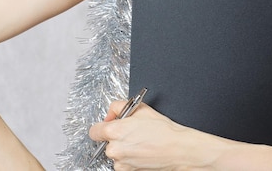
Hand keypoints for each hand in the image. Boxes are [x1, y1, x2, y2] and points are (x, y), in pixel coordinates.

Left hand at [89, 101, 212, 169]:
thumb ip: (118, 107)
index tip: (109, 126)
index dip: (102, 126)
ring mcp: (121, 163)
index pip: (94, 131)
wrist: (177, 149)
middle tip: (131, 132)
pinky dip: (129, 158)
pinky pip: (123, 163)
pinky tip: (141, 151)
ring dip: (123, 149)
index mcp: (114, 131)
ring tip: (139, 142)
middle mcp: (114, 149)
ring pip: (115, 154)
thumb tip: (111, 114)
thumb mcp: (140, 108)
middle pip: (105, 142)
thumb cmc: (162, 130)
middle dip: (115, 137)